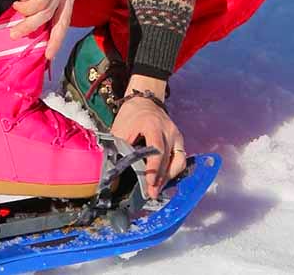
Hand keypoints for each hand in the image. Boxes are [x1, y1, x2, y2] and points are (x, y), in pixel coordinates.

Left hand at [111, 80, 185, 199]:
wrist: (145, 100)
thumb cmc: (130, 115)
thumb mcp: (121, 128)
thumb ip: (119, 147)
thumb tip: (113, 169)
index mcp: (153, 125)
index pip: (157, 149)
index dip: (154, 167)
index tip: (150, 182)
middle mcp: (168, 130)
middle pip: (168, 158)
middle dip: (160, 178)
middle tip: (151, 193)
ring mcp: (176, 135)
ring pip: (178, 161)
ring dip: (168, 177)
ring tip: (157, 189)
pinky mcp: (179, 140)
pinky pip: (180, 159)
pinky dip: (173, 171)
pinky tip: (164, 179)